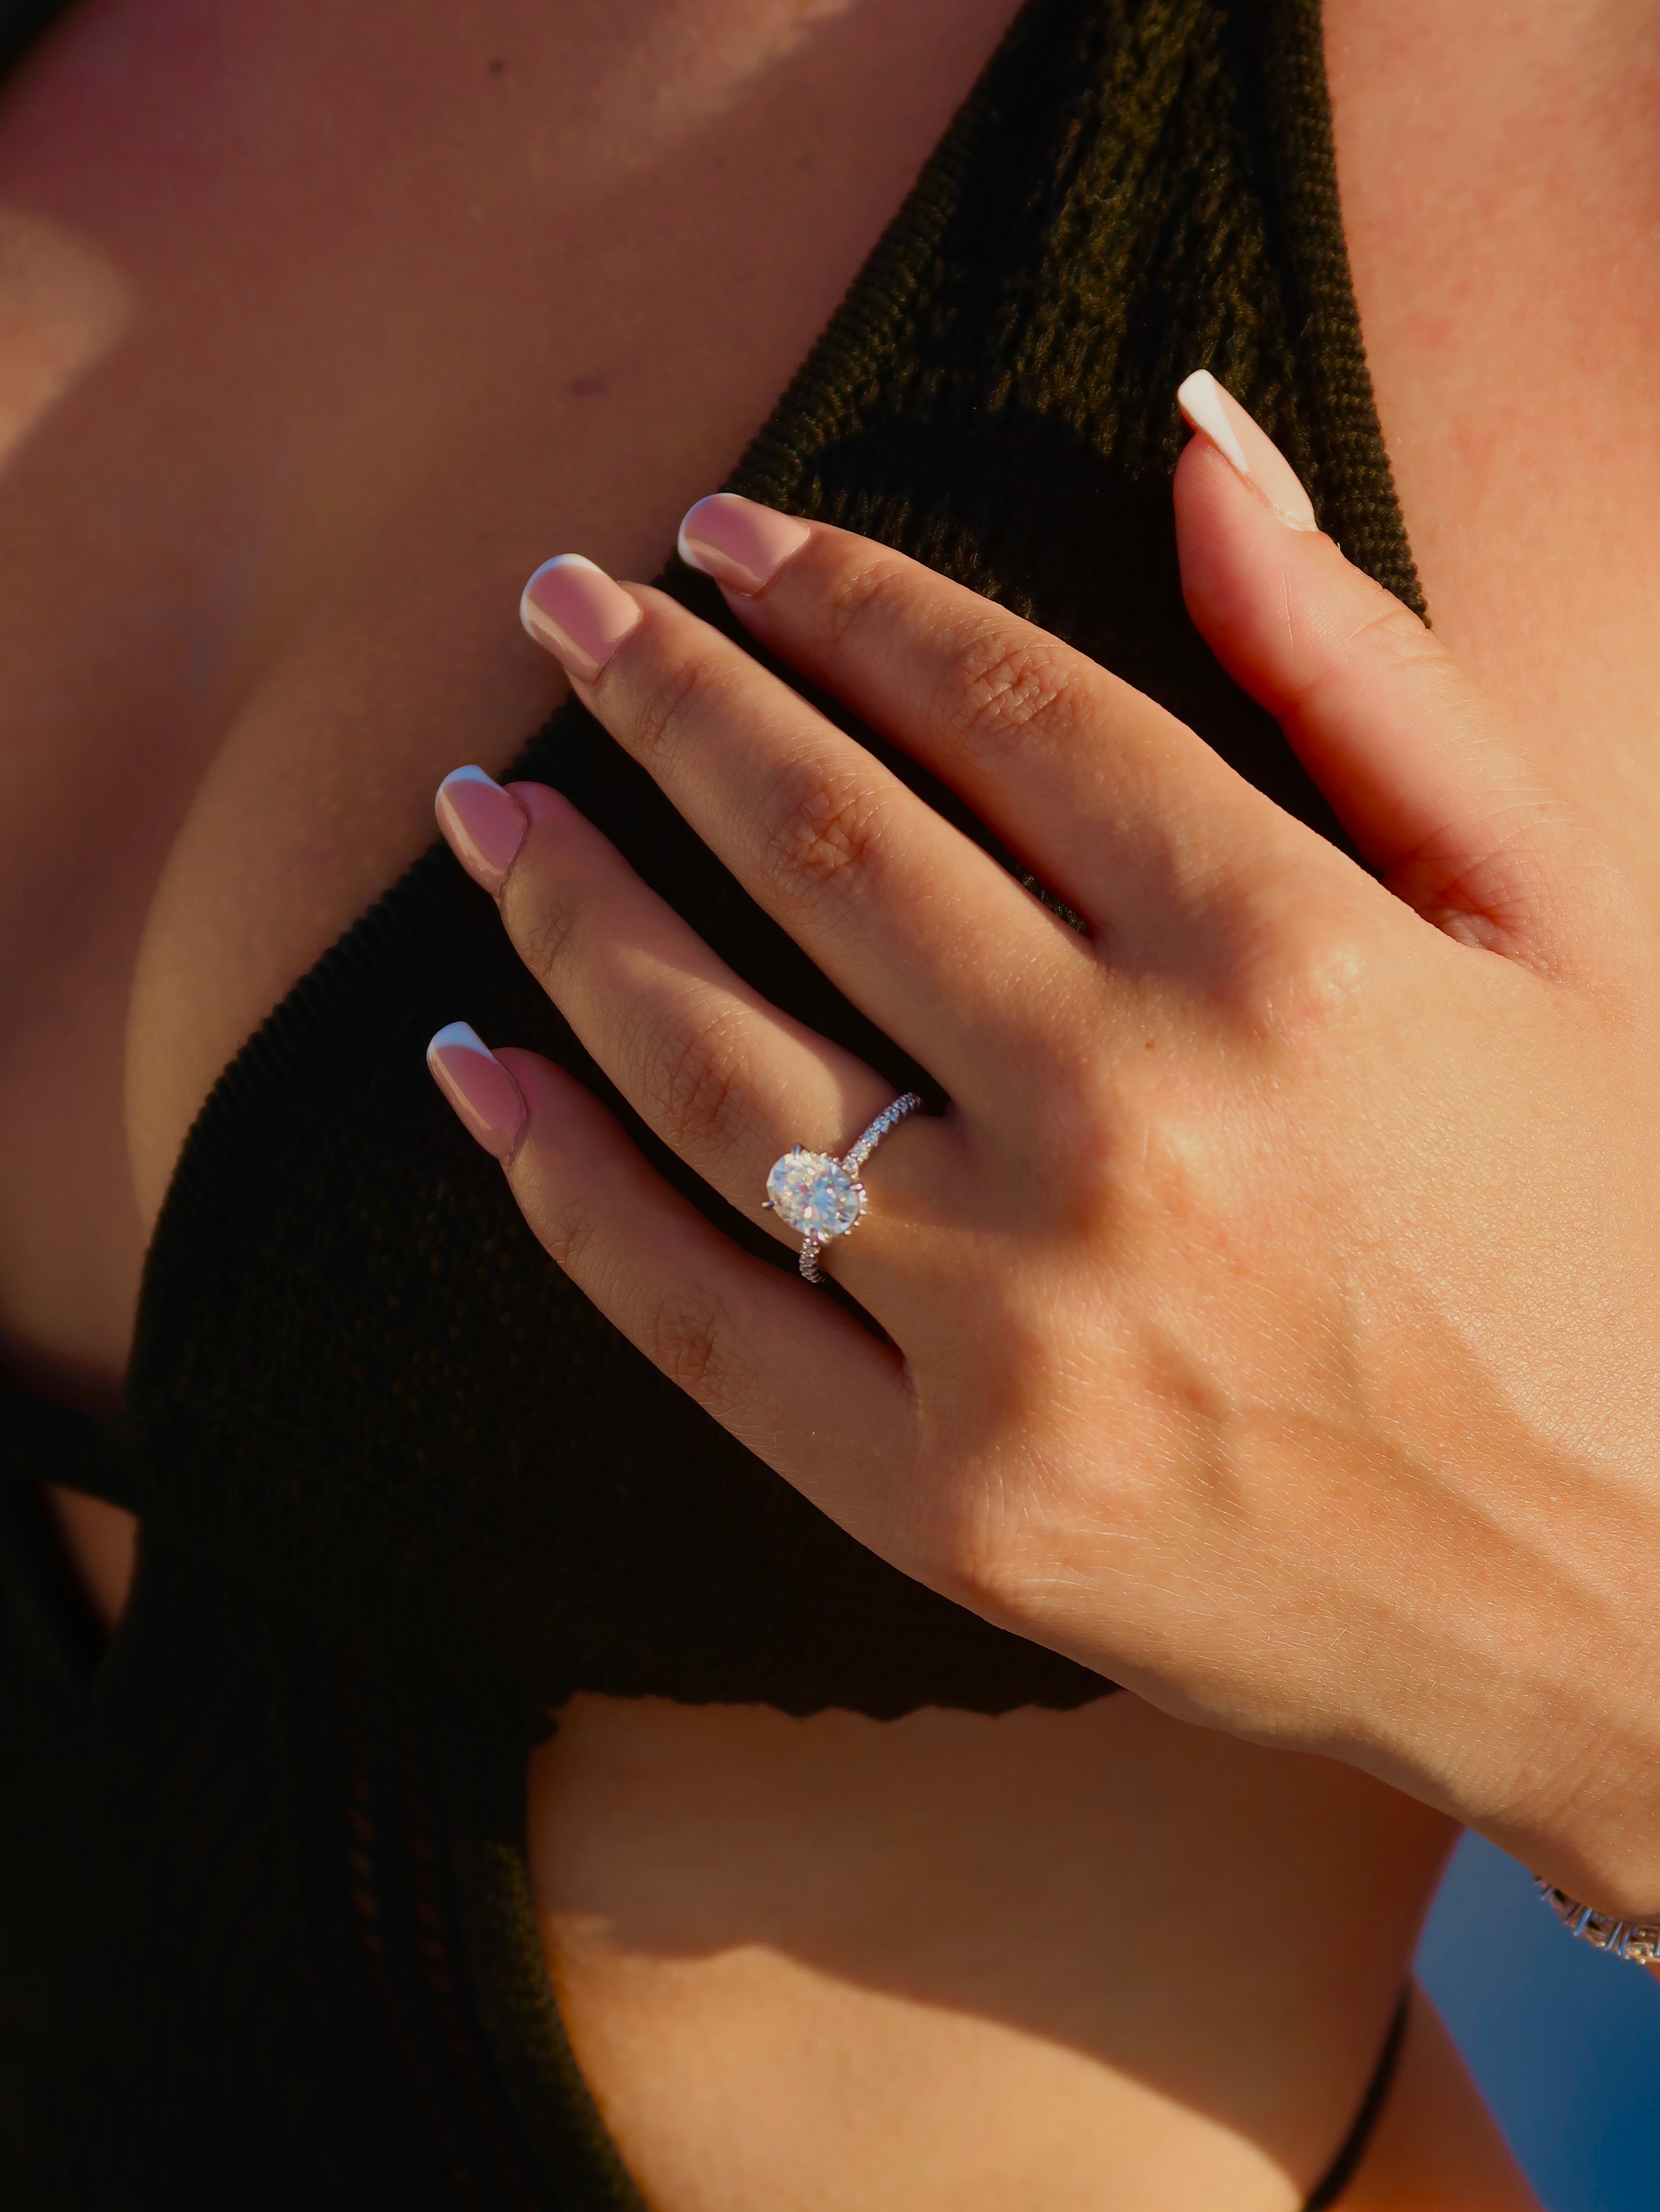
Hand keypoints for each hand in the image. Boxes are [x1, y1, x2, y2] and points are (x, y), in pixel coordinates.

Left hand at [428, 378, 1659, 1913]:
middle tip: (560, 610)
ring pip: (713, 1064)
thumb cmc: (1613, 1239)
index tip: (725, 541)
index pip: (1000, 709)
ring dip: (569, 908)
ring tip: (486, 809)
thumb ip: (1368, 679)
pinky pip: (694, 1311)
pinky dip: (559, 1181)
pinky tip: (477, 1069)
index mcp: (1293, 958)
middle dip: (665, 699)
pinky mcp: (950, 1507)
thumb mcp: (1563, 928)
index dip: (843, 600)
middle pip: (824, 850)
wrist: (1634, 1598)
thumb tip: (1199, 441)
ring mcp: (1024, 1332)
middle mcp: (1136, 1126)